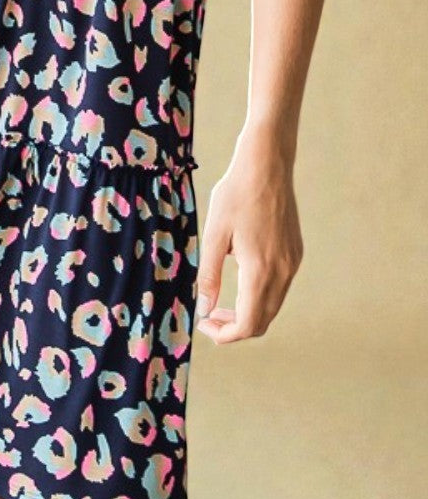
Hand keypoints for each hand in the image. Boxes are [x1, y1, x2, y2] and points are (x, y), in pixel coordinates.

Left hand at [194, 139, 304, 344]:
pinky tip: (238, 277)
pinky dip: (259, 295)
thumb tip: (204, 309)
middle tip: (208, 314)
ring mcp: (292, 263)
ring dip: (247, 311)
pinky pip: (279, 287)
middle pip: (263, 321)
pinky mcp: (295, 252)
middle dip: (235, 327)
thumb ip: (209, 275)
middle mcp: (283, 272)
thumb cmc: (236, 193)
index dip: (225, 334)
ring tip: (219, 300)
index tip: (203, 324)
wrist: (267, 164)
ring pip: (272, 305)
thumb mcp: (214, 234)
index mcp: (261, 271)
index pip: (249, 324)